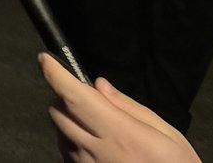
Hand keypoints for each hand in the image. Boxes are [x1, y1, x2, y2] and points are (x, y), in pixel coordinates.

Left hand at [39, 52, 200, 162]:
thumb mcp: (166, 134)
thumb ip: (128, 107)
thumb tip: (98, 85)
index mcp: (120, 134)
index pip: (76, 97)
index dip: (56, 75)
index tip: (46, 59)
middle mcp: (97, 152)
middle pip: (58, 112)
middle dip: (66, 97)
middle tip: (88, 98)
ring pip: (60, 133)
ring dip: (70, 122)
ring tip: (100, 128)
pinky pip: (66, 154)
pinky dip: (73, 144)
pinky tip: (97, 147)